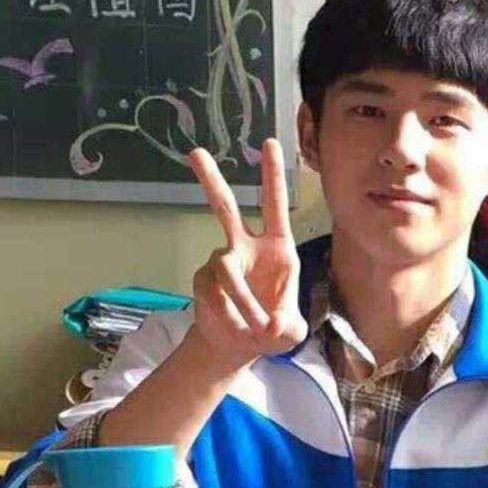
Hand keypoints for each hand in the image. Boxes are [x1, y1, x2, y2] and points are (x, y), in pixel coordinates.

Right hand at [185, 138, 307, 368]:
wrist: (238, 344)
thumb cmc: (272, 328)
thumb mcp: (292, 332)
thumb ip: (287, 328)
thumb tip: (269, 323)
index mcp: (277, 247)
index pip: (275, 205)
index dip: (273, 176)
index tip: (269, 143)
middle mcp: (246, 247)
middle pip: (224, 208)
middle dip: (211, 181)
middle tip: (195, 152)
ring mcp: (220, 262)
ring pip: (225, 271)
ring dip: (241, 303)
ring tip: (254, 330)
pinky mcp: (201, 281)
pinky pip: (213, 295)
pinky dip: (228, 317)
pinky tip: (235, 331)